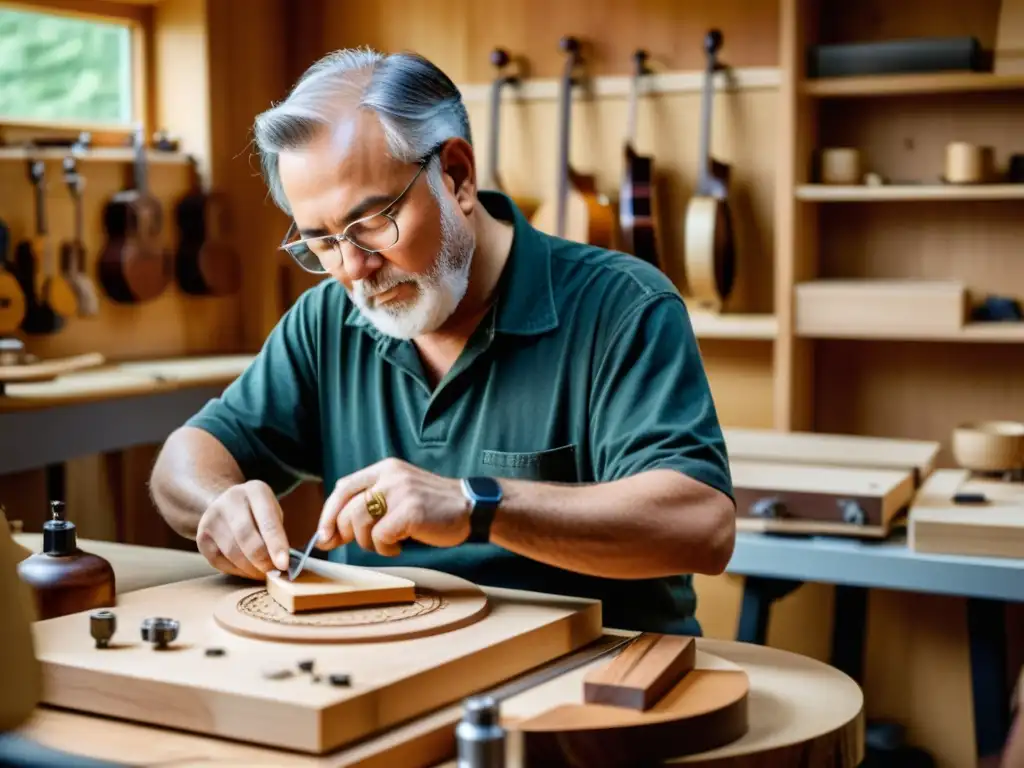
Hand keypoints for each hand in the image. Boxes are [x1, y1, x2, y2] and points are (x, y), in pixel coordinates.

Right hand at [196, 480, 289, 578]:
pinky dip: (235, 570)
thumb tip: (281, 566)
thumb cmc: (258, 513)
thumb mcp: (273, 513)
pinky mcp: (202, 536)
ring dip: (249, 569)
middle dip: (262, 561)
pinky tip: (245, 570)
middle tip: (273, 573)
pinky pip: (218, 560)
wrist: (225, 504)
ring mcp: (212, 517)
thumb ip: (278, 535)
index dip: (276, 546)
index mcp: (256, 491)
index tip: (283, 566)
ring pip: (232, 552)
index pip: (268, 522)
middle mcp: (231, 500)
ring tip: (261, 573)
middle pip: (247, 538)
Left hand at [317, 458, 468, 556]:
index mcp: (385, 468)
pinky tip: (399, 547)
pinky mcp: (410, 511)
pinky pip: (380, 536)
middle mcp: (390, 476)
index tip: (324, 535)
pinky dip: (385, 548)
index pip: (343, 488)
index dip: (328, 513)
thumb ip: (370, 506)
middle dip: (345, 533)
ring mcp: (401, 492)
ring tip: (386, 544)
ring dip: (368, 543)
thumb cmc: (433, 507)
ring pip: (360, 523)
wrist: (471, 507)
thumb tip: (331, 533)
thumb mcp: (400, 494)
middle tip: (355, 545)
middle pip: (347, 508)